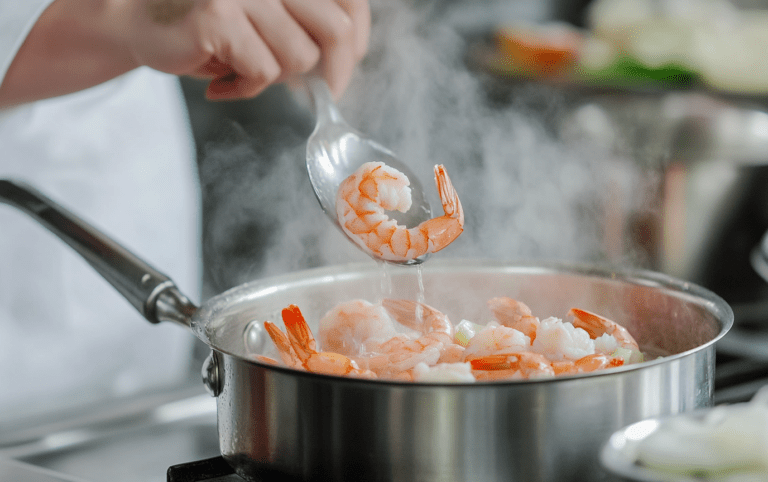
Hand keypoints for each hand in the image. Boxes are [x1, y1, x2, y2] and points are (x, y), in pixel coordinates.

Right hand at [126, 0, 370, 99]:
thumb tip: (349, 56)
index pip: (349, 0)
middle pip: (334, 30)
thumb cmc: (210, 23)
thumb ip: (305, 22)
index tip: (351, 62)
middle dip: (334, 73)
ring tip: (240, 70)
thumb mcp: (268, 15)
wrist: (135, 19)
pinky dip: (245, 88)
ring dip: (274, 78)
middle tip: (319, 95)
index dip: (358, 36)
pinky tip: (219, 83)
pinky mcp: (220, 15)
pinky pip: (263, 72)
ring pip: (299, 58)